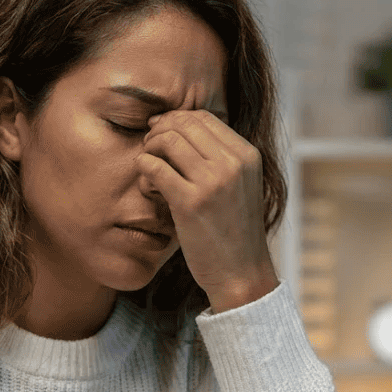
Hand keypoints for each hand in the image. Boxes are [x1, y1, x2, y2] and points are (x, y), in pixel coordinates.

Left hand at [139, 110, 277, 311]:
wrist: (241, 274)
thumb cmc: (235, 232)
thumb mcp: (240, 186)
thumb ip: (221, 159)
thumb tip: (182, 128)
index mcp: (247, 156)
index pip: (204, 118)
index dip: (177, 120)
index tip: (162, 133)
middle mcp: (232, 164)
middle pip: (184, 123)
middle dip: (160, 130)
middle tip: (150, 148)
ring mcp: (212, 182)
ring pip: (168, 140)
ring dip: (150, 148)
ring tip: (149, 167)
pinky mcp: (190, 202)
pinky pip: (154, 167)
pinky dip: (144, 171)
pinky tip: (149, 187)